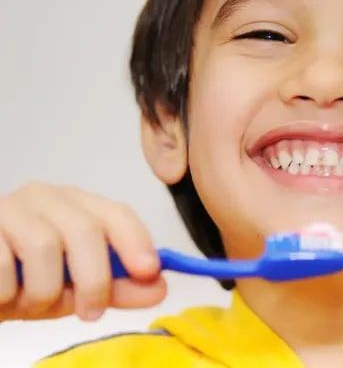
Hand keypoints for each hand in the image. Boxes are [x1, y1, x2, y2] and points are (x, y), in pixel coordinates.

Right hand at [0, 183, 166, 321]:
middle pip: (86, 229)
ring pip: (44, 246)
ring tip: (31, 303)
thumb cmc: (24, 280)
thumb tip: (159, 288)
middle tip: (90, 312)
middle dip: (94, 279)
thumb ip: (116, 288)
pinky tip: (4, 295)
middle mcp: (46, 197)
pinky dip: (8, 293)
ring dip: (43, 291)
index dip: (136, 241)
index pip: (116, 213)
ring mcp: (9, 207)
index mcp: (77, 205)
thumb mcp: (73, 289)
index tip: (150, 272)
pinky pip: (2, 265)